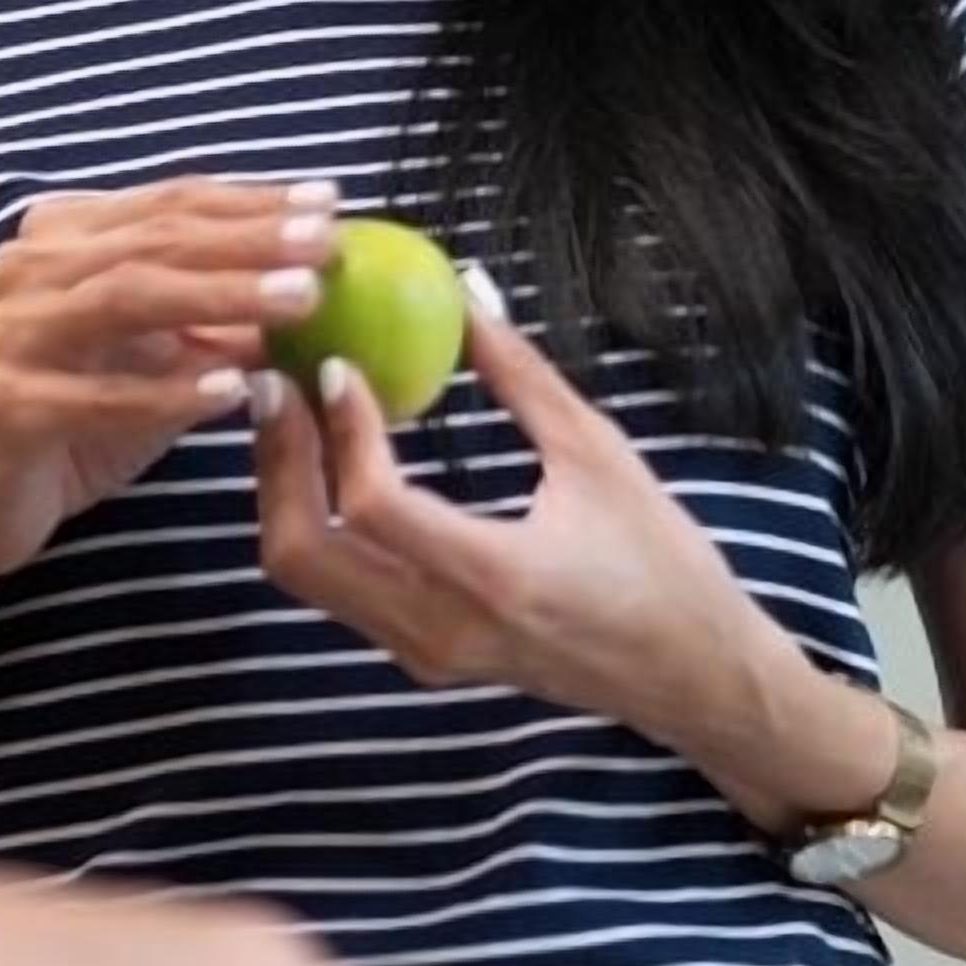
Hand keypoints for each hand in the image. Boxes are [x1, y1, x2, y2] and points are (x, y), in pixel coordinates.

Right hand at [0, 177, 340, 620]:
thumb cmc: (77, 419)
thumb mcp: (160, 361)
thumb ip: (220, 322)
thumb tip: (316, 287)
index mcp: (62, 238)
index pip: (169, 203)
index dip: (252, 200)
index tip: (328, 202)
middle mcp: (29, 270)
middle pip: (155, 239)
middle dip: (250, 239)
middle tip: (326, 245)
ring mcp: (12, 333)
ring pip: (129, 296)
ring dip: (222, 295)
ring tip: (301, 303)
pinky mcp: (10, 404)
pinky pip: (102, 394)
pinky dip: (171, 391)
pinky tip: (234, 390)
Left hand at [249, 274, 778, 746]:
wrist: (688, 675)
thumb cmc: (661, 561)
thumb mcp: (600, 454)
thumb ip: (522, 375)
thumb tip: (468, 290)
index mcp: (496, 575)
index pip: (374, 505)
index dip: (341, 430)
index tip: (337, 366)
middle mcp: (443, 628)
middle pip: (304, 553)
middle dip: (276, 462)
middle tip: (278, 383)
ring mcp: (425, 653)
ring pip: (309, 577)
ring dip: (287, 493)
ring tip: (295, 414)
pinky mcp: (421, 658)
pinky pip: (339, 590)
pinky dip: (320, 523)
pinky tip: (331, 464)